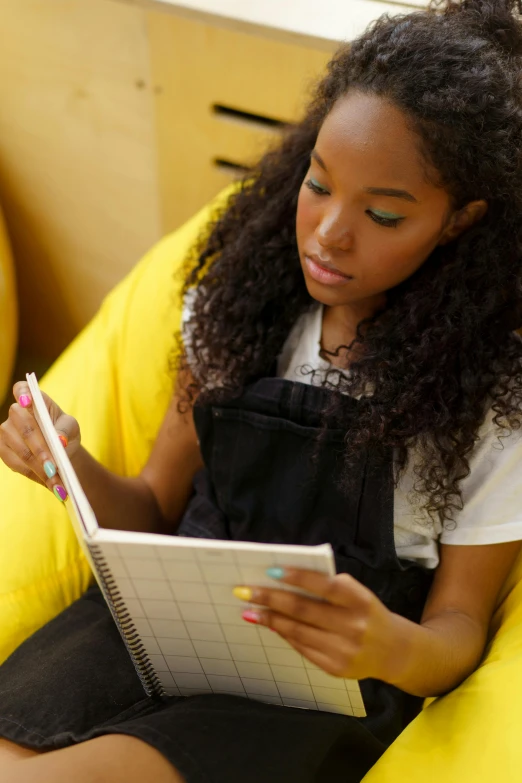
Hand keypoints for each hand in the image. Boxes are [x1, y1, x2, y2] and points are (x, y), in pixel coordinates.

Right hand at [0, 381, 80, 500]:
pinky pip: (16, 464)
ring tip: (57, 483)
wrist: (59, 450)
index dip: (23, 394)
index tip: (27, 402)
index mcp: (35, 400)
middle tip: (55, 469)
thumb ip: (65, 431)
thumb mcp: (72, 428)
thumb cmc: (65, 432)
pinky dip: (34, 475)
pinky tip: (48, 483)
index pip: (22, 389)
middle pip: (25, 429)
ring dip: (40, 469)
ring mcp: (5, 431)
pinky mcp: (2, 449)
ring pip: (21, 451)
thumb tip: (59, 441)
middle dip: (41, 451)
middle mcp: (15, 413)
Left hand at [234, 567, 403, 682]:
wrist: (393, 651)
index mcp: (360, 601)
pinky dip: (283, 634)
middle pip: (304, 610)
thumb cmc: (368, 613)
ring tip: (250, 610)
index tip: (272, 570)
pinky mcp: (335, 668)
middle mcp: (353, 626)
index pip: (325, 586)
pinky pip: (302, 647)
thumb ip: (331, 587)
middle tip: (246, 591)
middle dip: (271, 599)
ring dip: (270, 619)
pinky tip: (269, 624)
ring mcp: (344, 650)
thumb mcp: (358, 594)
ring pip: (298, 631)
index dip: (298, 578)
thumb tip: (287, 580)